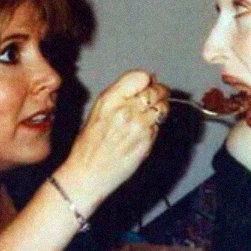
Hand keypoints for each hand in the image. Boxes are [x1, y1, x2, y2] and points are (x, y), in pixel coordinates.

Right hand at [61, 70, 168, 200]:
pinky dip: (156, 126)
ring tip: (150, 115)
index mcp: (110, 99)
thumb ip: (121, 94)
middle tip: (157, 97)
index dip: (147, 80)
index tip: (148, 84)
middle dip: (159, 92)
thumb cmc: (89, 145)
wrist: (88, 174)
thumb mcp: (99, 110)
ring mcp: (138, 126)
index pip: (140, 76)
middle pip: (156, 90)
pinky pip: (159, 126)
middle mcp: (125, 110)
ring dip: (160, 109)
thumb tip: (146, 81)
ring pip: (162, 107)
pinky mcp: (147, 141)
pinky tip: (144, 132)